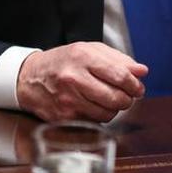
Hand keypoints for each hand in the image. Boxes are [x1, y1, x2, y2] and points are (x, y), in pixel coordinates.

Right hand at [17, 42, 146, 122]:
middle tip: (125, 96)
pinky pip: (95, 122)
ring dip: (114, 109)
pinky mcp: (65, 116)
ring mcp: (68, 98)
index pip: (120, 75)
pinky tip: (92, 105)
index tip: (137, 87)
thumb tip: (142, 71)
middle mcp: (74, 77)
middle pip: (116, 97)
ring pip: (108, 113)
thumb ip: (117, 59)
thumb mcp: (88, 50)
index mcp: (82, 56)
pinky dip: (99, 116)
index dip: (134, 85)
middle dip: (127, 99)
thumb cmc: (62, 62)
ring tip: (107, 99)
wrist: (29, 78)